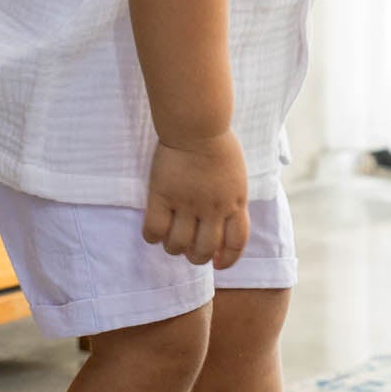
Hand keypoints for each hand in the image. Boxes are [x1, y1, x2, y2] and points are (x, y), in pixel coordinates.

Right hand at [142, 130, 248, 268]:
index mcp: (236, 203)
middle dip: (196, 257)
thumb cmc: (219, 147)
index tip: (218, 264)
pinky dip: (152, 237)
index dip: (227, 260)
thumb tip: (226, 221)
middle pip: (204, 249)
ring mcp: (188, 202)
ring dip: (173, 248)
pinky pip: (154, 229)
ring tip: (170, 241)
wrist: (198, 126)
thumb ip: (233, 201)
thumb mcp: (238, 178)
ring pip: (178, 244)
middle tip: (188, 251)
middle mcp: (214, 208)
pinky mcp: (163, 195)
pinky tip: (154, 232)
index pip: (236, 243)